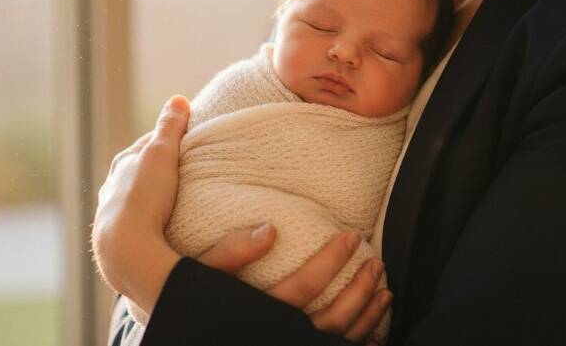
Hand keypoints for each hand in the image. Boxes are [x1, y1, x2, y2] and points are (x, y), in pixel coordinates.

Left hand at [92, 95, 189, 313]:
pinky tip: (165, 231)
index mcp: (121, 166)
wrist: (126, 249)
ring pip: (134, 202)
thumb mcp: (161, 153)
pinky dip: (151, 224)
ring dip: (152, 200)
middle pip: (138, 174)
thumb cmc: (143, 196)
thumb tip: (178, 99)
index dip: (164, 141)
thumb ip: (169, 127)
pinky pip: (137, 228)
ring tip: (177, 203)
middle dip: (156, 171)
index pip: (145, 146)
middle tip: (183, 171)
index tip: (183, 140)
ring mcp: (113, 218)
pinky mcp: (120, 245)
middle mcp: (112, 190)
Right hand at [198, 226, 391, 344]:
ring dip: (367, 314)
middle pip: (331, 319)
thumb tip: (271, 230)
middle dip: (360, 288)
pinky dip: (359, 340)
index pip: (306, 286)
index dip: (332, 261)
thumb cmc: (186, 301)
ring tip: (383, 287)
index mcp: (256, 314)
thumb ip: (230, 252)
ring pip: (337, 340)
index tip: (350, 236)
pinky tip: (374, 325)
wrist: (182, 330)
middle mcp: (275, 336)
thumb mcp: (197, 272)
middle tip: (375, 261)